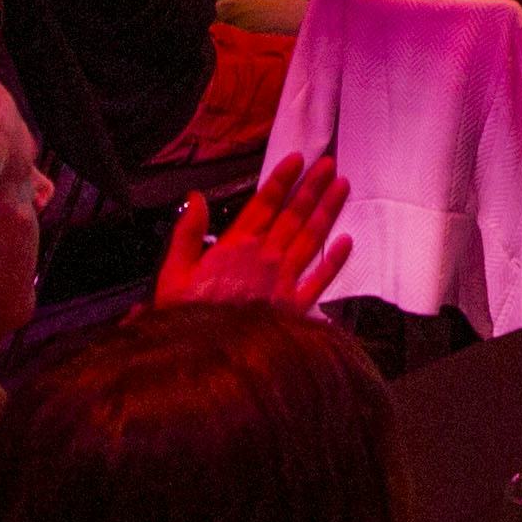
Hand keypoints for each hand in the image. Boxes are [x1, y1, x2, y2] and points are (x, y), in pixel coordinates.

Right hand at [159, 152, 350, 310]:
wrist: (207, 361)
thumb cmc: (187, 320)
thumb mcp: (173, 274)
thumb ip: (187, 233)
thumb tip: (195, 198)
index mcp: (236, 247)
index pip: (264, 204)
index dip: (282, 180)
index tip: (298, 159)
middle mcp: (265, 259)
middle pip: (294, 215)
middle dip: (313, 187)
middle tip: (330, 165)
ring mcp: (283, 281)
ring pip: (312, 239)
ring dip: (328, 211)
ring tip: (342, 188)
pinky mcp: (294, 307)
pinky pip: (320, 279)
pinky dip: (335, 260)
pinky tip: (348, 242)